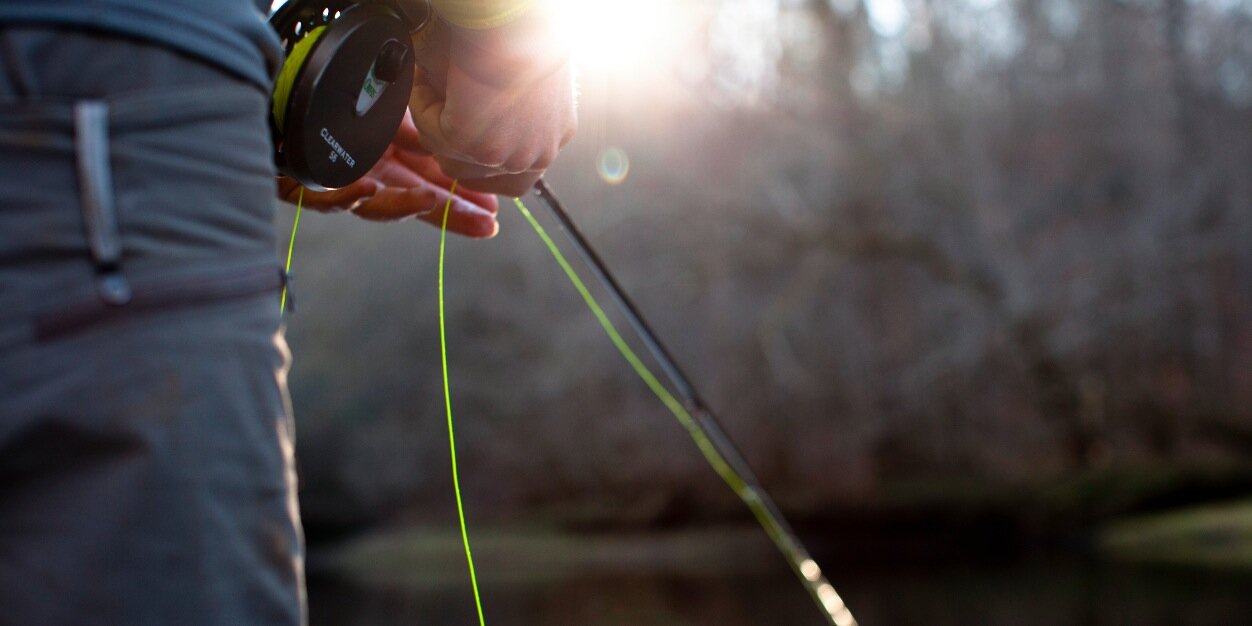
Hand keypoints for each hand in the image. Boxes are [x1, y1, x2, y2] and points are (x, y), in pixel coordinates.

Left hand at [277, 112, 499, 237]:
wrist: (278, 86)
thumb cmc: (334, 97)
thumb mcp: (389, 109)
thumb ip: (418, 133)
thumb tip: (452, 145)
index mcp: (387, 158)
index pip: (430, 186)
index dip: (460, 201)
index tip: (492, 214)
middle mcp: (365, 174)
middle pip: (410, 203)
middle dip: (448, 214)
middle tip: (483, 224)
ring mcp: (334, 182)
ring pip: (370, 205)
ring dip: (400, 205)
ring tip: (429, 201)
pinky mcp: (296, 183)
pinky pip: (320, 195)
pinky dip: (344, 195)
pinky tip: (367, 188)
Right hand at [409, 11, 577, 196]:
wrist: (514, 23)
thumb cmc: (520, 34)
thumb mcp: (519, 81)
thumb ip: (504, 111)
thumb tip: (467, 117)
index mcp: (553, 136)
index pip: (515, 177)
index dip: (479, 163)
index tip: (457, 138)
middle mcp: (539, 154)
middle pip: (480, 179)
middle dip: (451, 150)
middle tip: (437, 110)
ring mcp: (510, 156)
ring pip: (451, 161)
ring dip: (435, 121)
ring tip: (436, 83)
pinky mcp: (480, 148)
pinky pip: (433, 137)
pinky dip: (423, 106)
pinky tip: (432, 78)